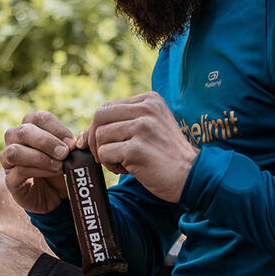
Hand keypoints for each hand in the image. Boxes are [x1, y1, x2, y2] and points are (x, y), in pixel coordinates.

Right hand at [1, 111, 76, 213]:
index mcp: (31, 126)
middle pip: (24, 131)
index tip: (73, 143)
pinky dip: (39, 171)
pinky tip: (53, 173)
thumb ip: (75, 144)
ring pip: (15, 151)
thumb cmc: (61, 168)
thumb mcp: (71, 154)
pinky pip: (19, 171)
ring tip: (59, 165)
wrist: (54, 196)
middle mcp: (14, 139)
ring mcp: (8, 160)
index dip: (56, 128)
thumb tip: (82, 136)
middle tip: (65, 153)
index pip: (38, 118)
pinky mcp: (10, 180)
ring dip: (40, 157)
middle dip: (47, 142)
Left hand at [80, 91, 197, 202]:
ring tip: (124, 163)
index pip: (108, 107)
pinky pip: (105, 154)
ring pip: (100, 137)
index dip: (99, 127)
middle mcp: (147, 109)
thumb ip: (123, 124)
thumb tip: (82, 136)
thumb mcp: (150, 128)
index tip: (104, 144)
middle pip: (99, 117)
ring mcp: (143, 127)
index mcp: (149, 100)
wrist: (192, 175)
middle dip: (95, 139)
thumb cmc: (167, 156)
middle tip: (106, 155)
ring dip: (105, 155)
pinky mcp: (137, 149)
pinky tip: (129, 170)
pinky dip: (111, 165)